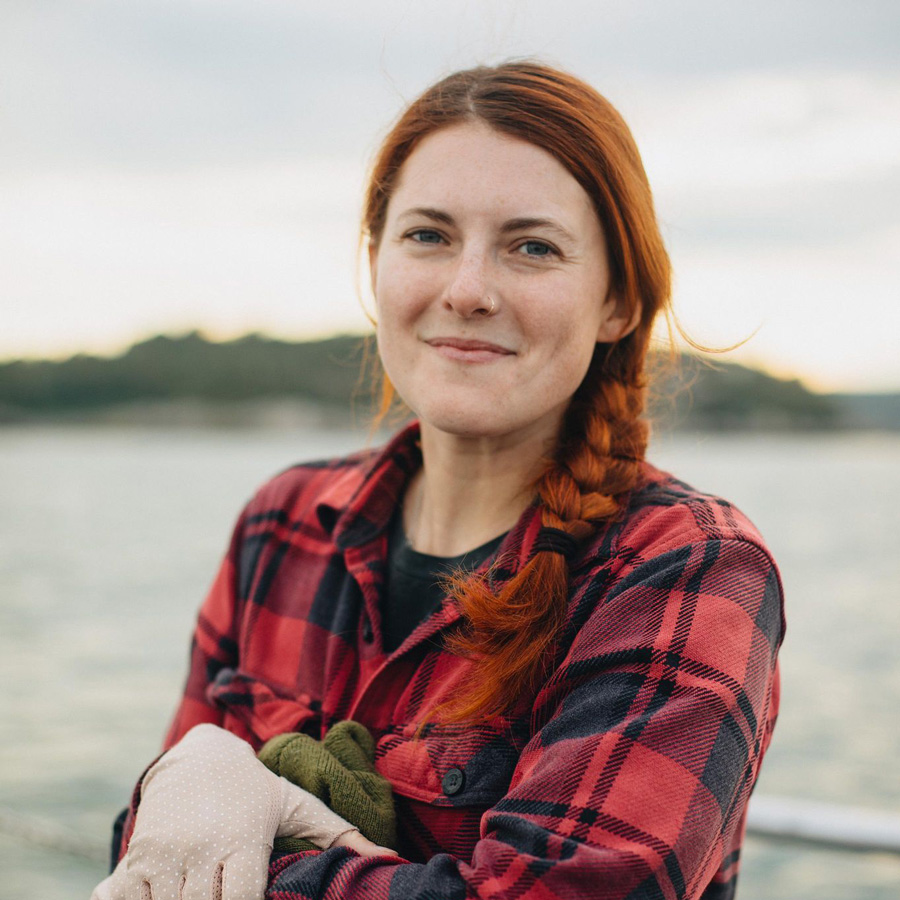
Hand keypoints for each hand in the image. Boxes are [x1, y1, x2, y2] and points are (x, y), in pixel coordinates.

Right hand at [90, 724, 395, 899]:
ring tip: (207, 894)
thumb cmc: (253, 790)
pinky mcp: (135, 860)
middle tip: (227, 897)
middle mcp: (202, 851)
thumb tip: (390, 861)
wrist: (196, 756)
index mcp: (244, 841)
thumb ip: (338, 833)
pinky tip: (164, 898)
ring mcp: (164, 858)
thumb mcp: (294, 804)